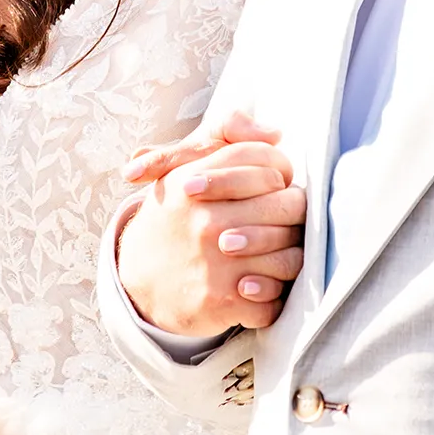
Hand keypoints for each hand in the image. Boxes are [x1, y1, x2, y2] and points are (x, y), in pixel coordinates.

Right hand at [116, 113, 306, 336]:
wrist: (139, 278)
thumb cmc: (176, 216)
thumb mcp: (186, 164)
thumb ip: (226, 132)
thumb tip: (276, 133)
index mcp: (194, 181)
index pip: (267, 162)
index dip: (281, 170)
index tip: (274, 183)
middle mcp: (203, 220)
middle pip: (288, 205)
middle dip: (294, 212)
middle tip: (285, 219)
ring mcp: (213, 263)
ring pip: (290, 255)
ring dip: (290, 255)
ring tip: (279, 253)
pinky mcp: (221, 301)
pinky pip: (275, 299)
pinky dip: (274, 295)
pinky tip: (262, 285)